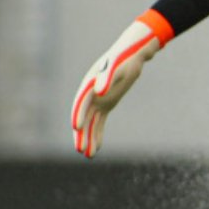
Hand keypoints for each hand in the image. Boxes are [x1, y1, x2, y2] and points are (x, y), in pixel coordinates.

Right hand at [70, 11, 171, 157]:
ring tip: (88, 155)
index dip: (78, 114)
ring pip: (90, 122)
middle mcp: (90, 94)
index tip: (76, 127)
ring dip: (88, 138)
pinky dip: (97, 134)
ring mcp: (98, 100)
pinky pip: (99, 122)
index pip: (81, 101)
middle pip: (83, 116)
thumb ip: (107, 78)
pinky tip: (96, 148)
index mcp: (89, 83)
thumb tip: (99, 91)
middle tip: (80, 149)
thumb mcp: (117, 65)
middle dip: (81, 133)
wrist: (133, 52)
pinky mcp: (106, 104)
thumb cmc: (124, 56)